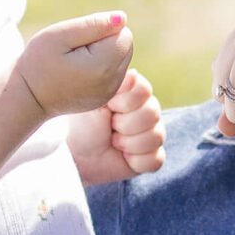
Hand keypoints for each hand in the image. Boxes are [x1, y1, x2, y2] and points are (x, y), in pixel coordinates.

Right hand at [15, 12, 132, 118]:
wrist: (27, 97)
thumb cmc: (38, 62)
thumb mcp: (60, 35)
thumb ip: (94, 24)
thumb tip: (122, 18)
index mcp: (103, 66)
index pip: (123, 32)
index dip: (101, 29)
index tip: (78, 41)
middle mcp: (112, 82)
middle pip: (126, 46)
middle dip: (106, 41)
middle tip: (77, 50)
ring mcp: (110, 93)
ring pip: (122, 58)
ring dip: (104, 53)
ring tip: (77, 61)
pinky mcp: (105, 97)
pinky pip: (114, 72)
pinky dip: (101, 67)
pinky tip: (80, 72)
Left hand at [66, 67, 164, 186]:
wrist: (77, 155)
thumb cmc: (83, 125)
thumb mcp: (94, 99)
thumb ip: (115, 84)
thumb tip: (134, 73)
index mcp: (133, 93)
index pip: (145, 90)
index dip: (127, 102)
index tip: (110, 107)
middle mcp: (146, 111)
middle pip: (153, 114)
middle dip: (126, 125)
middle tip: (110, 127)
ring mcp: (150, 134)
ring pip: (156, 137)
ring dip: (130, 144)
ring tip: (114, 143)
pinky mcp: (151, 157)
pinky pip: (156, 159)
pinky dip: (137, 161)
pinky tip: (124, 158)